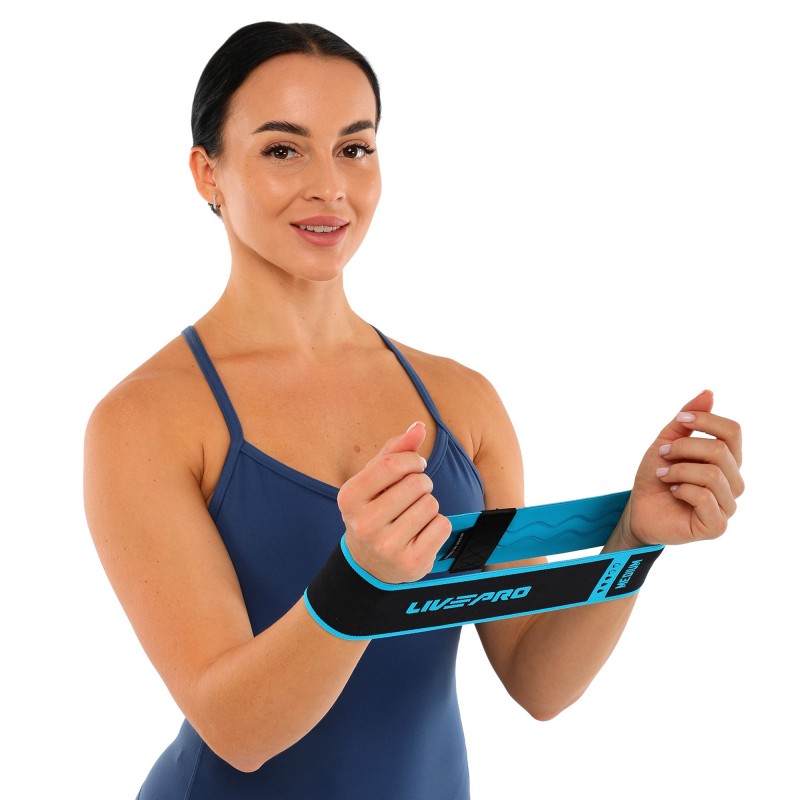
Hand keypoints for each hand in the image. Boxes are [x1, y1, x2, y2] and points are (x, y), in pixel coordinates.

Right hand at [337, 422, 451, 582]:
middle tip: (412, 496)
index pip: (392, 464)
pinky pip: (442, 526)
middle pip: (416, 484)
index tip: (415, 466)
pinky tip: (421, 533)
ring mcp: (387, 547)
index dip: (412, 460)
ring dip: (429, 505)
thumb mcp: (376, 479)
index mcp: (349, 498)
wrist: (370, 563)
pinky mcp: (411, 563)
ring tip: (413, 516)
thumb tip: (419, 426)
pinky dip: (437, 525)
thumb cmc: (376, 509)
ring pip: (430, 505)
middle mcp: (364, 524)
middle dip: (422, 483)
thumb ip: (396, 449)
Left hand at [621, 390, 743, 547]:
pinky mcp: (716, 526)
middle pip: (720, 451)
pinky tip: (673, 492)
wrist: (639, 509)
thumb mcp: (667, 441)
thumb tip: (709, 393)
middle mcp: (733, 482)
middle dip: (684, 447)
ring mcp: (728, 505)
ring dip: (678, 470)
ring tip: (663, 475)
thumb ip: (688, 419)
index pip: (733, 432)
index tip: (680, 420)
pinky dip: (681, 489)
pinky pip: (704, 498)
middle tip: (662, 454)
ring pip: (712, 475)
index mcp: (727, 461)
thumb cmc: (657, 476)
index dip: (706, 420)